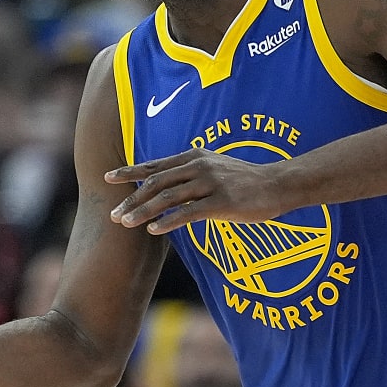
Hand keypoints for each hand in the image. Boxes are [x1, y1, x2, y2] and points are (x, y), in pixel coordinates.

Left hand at [105, 150, 297, 233]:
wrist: (278, 184)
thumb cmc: (244, 180)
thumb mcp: (214, 167)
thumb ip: (190, 172)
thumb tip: (165, 183)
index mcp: (194, 156)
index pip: (155, 165)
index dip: (130, 171)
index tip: (108, 178)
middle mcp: (199, 166)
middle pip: (157, 182)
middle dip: (132, 198)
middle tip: (114, 214)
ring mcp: (210, 183)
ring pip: (168, 197)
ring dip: (144, 211)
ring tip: (126, 223)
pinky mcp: (222, 202)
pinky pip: (189, 212)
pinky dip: (169, 221)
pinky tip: (155, 229)